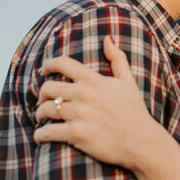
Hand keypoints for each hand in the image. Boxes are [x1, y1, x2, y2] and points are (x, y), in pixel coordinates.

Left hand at [35, 35, 153, 170]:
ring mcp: (79, 115)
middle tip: (43, 100)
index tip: (43, 70)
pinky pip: (47, 132)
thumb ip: (117, 58)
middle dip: (41, 94)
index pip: (62, 63)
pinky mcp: (76, 135)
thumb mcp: (128, 81)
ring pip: (45, 109)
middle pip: (48, 88)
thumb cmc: (134, 111)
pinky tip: (41, 136)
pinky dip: (40, 134)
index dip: (48, 65)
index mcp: (93, 80)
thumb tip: (107, 38)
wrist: (141, 141)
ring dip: (39, 114)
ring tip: (41, 118)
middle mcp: (83, 95)